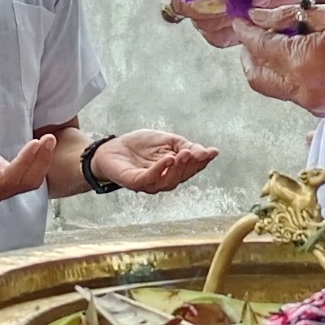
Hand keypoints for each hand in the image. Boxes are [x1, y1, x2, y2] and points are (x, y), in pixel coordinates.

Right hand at [0, 134, 59, 202]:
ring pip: (30, 182)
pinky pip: (29, 178)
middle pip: (24, 181)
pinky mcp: (10, 184)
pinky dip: (39, 164)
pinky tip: (44, 149)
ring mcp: (3, 190)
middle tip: (50, 138)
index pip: (9, 176)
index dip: (24, 161)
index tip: (35, 143)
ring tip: (50, 140)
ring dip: (42, 162)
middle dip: (39, 160)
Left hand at [90, 129, 219, 193]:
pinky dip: (160, 169)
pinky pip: (150, 179)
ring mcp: (150, 184)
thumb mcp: (166, 140)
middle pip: (182, 176)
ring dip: (178, 168)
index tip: (213, 152)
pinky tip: (168, 159)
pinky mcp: (135, 182)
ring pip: (169, 181)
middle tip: (197, 152)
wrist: (112, 148)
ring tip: (185, 154)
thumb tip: (207, 152)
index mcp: (173, 170)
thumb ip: (184, 145)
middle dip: (192, 164)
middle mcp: (164, 180)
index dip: (203, 161)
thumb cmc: (139, 146)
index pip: (192, 168)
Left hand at [228, 0, 324, 116]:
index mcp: (306, 64)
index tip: (241, 18)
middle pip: (257, 76)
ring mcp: (317, 105)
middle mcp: (306, 91)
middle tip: (256, 30)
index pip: (260, 47)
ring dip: (269, 64)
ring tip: (281, 38)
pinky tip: (302, 54)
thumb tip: (261, 17)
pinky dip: (289, 75)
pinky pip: (296, 93)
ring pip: (275, 87)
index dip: (247, 30)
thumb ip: (293, 16)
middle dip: (250, 52)